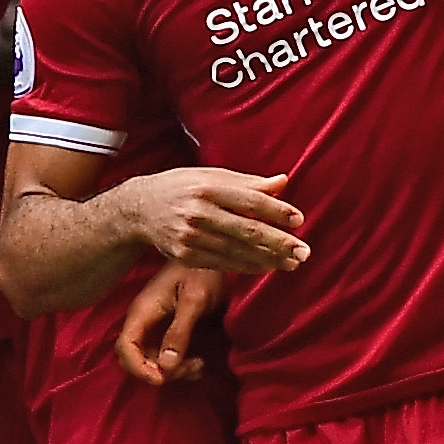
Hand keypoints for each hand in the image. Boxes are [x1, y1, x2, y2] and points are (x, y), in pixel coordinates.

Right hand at [115, 265, 223, 386]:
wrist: (208, 255)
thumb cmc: (201, 271)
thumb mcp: (194, 301)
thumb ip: (180, 331)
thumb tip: (166, 366)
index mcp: (142, 312)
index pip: (125, 347)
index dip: (138, 368)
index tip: (162, 379)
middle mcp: (142, 322)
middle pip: (135, 359)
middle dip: (160, 372)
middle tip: (191, 368)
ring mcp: (151, 327)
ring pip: (150, 361)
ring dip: (172, 371)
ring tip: (199, 365)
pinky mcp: (163, 331)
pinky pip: (162, 356)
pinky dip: (178, 366)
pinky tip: (198, 362)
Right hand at [118, 168, 308, 273]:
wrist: (139, 209)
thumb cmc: (181, 187)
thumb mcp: (210, 175)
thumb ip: (247, 182)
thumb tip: (283, 182)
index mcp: (207, 186)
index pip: (249, 200)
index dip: (276, 211)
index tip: (299, 220)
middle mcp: (198, 212)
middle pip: (246, 230)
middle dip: (279, 243)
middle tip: (304, 251)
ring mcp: (190, 236)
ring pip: (237, 251)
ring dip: (268, 259)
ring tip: (292, 263)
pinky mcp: (186, 255)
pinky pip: (223, 264)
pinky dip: (247, 266)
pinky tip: (266, 267)